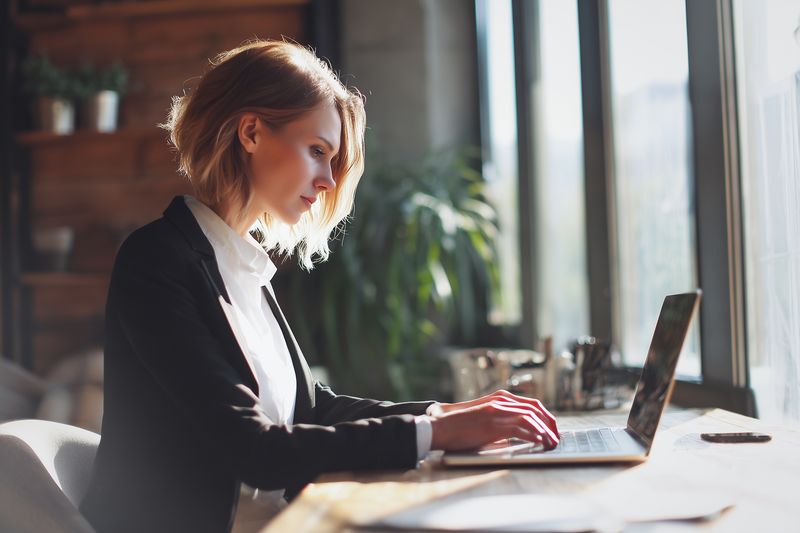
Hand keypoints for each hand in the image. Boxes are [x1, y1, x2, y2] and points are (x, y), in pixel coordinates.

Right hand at [429, 390, 558, 451]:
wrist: (441, 426)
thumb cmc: (461, 427)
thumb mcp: (485, 419)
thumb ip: (501, 421)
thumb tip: (519, 433)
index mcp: (500, 398)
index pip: (532, 404)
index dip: (545, 417)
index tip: (553, 428)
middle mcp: (501, 402)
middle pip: (535, 409)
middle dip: (550, 423)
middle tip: (556, 437)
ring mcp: (497, 411)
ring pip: (530, 418)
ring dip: (544, 431)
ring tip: (552, 443)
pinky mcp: (492, 423)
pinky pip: (519, 427)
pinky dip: (532, 434)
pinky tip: (539, 442)